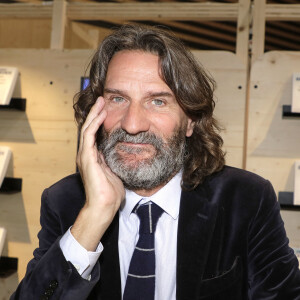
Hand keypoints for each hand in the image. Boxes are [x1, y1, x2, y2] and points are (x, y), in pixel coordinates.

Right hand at [71, 97, 124, 250]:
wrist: (105, 206)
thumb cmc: (111, 192)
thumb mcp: (115, 171)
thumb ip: (115, 160)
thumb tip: (124, 152)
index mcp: (94, 157)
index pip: (95, 134)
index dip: (100, 121)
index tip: (107, 110)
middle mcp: (87, 154)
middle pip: (89, 128)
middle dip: (96, 113)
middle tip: (102, 100)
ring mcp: (85, 155)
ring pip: (88, 128)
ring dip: (94, 114)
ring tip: (101, 101)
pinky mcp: (87, 158)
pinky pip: (89, 135)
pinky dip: (95, 123)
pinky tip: (102, 113)